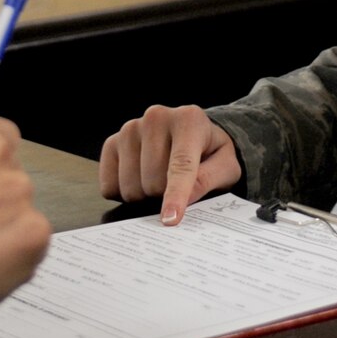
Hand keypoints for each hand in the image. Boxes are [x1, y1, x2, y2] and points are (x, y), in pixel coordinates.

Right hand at [98, 104, 240, 223]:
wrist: (191, 134)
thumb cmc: (210, 152)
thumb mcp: (226, 166)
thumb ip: (208, 179)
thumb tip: (185, 199)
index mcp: (188, 120)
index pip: (180, 165)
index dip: (175, 195)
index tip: (170, 219)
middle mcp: (156, 118)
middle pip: (153, 181)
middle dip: (164, 195)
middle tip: (177, 187)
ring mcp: (130, 129)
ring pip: (130, 187)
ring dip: (145, 195)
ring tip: (160, 180)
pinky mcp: (111, 142)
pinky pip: (109, 185)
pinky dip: (123, 193)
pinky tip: (139, 179)